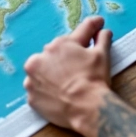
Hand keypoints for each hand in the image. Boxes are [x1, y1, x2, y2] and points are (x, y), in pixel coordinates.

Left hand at [23, 16, 111, 130]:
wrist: (86, 109)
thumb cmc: (94, 80)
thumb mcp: (102, 55)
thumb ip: (101, 39)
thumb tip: (104, 30)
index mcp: (59, 44)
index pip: (74, 36)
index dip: (87, 33)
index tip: (96, 27)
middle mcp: (40, 57)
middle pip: (54, 55)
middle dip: (65, 59)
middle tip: (77, 71)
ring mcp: (32, 78)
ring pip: (41, 72)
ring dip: (50, 74)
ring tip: (65, 85)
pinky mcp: (31, 96)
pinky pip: (38, 90)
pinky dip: (45, 91)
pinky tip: (57, 95)